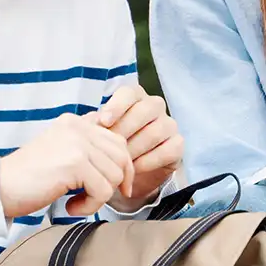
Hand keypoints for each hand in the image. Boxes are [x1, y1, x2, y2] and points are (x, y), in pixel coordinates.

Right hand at [0, 113, 135, 218]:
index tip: (116, 186)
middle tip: (98, 198)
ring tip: (77, 202)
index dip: (123, 166)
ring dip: (99, 197)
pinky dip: (90, 206)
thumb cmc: (30, 177)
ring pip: (114, 175)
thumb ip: (86, 146)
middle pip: (122, 156)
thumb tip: (123, 157)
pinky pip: (103, 191)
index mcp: (75, 122)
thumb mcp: (61, 152)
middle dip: (116, 182)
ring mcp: (76, 144)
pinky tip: (71, 207)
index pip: (117, 140)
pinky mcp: (75, 164)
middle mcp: (77, 127)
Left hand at [98, 82, 182, 208]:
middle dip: (125, 130)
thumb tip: (88, 123)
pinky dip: (149, 160)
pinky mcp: (177, 144)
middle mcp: (155, 106)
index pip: (129, 93)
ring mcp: (169, 124)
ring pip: (156, 131)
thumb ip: (94, 125)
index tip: (103, 122)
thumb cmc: (110, 146)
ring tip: (119, 162)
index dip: (117, 106)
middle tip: (108, 148)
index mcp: (135, 97)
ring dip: (135, 148)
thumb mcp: (98, 134)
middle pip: (145, 110)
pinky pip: (168, 150)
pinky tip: (134, 169)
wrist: (126, 172)